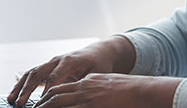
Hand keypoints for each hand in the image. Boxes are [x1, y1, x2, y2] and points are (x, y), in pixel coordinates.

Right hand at [7, 36, 135, 105]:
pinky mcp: (47, 67)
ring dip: (20, 87)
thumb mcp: (96, 75)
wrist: (99, 52)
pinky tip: (14, 95)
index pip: (54, 77)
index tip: (40, 103)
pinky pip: (31, 75)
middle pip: (38, 74)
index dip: (46, 91)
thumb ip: (84, 85)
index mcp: (69, 61)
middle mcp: (57, 60)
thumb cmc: (99, 64)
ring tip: (11, 100)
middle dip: (27, 90)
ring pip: (31, 73)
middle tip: (20, 104)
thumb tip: (78, 96)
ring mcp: (50, 62)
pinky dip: (21, 84)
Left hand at [34, 73, 181, 107]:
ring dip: (44, 107)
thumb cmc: (132, 91)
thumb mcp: (110, 87)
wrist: (144, 90)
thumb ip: (98, 91)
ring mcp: (87, 96)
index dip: (50, 95)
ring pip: (58, 102)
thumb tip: (95, 99)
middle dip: (42, 102)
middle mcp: (84, 87)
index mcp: (89, 81)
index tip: (42, 102)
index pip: (63, 86)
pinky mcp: (91, 105)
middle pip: (55, 93)